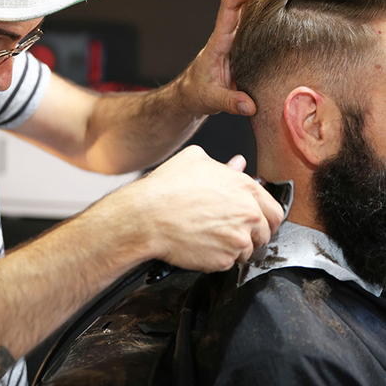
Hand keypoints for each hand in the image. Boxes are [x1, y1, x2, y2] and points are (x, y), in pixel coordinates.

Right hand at [131, 145, 282, 271]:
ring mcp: (237, 239)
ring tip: (211, 236)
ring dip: (234, 246)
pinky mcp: (224, 260)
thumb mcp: (195, 159)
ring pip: (247, 250)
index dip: (265, 216)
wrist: (148, 216)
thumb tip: (238, 164)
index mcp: (244, 188)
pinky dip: (218, 257)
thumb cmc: (167, 188)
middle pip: (265, 233)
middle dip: (253, 233)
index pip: (274, 210)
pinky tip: (201, 244)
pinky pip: (228, 263)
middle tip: (233, 230)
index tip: (258, 220)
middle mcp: (247, 214)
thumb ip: (224, 164)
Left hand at [177, 0, 265, 116]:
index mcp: (218, 43)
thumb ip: (229, 102)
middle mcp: (225, 37)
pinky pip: (251, 26)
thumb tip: (249, 105)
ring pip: (245, 13)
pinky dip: (263, 15)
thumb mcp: (210, 100)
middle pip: (239, 3)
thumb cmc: (197, 94)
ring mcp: (232, 41)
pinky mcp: (239, 48)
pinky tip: (280, 12)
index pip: (229, 8)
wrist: (190, 95)